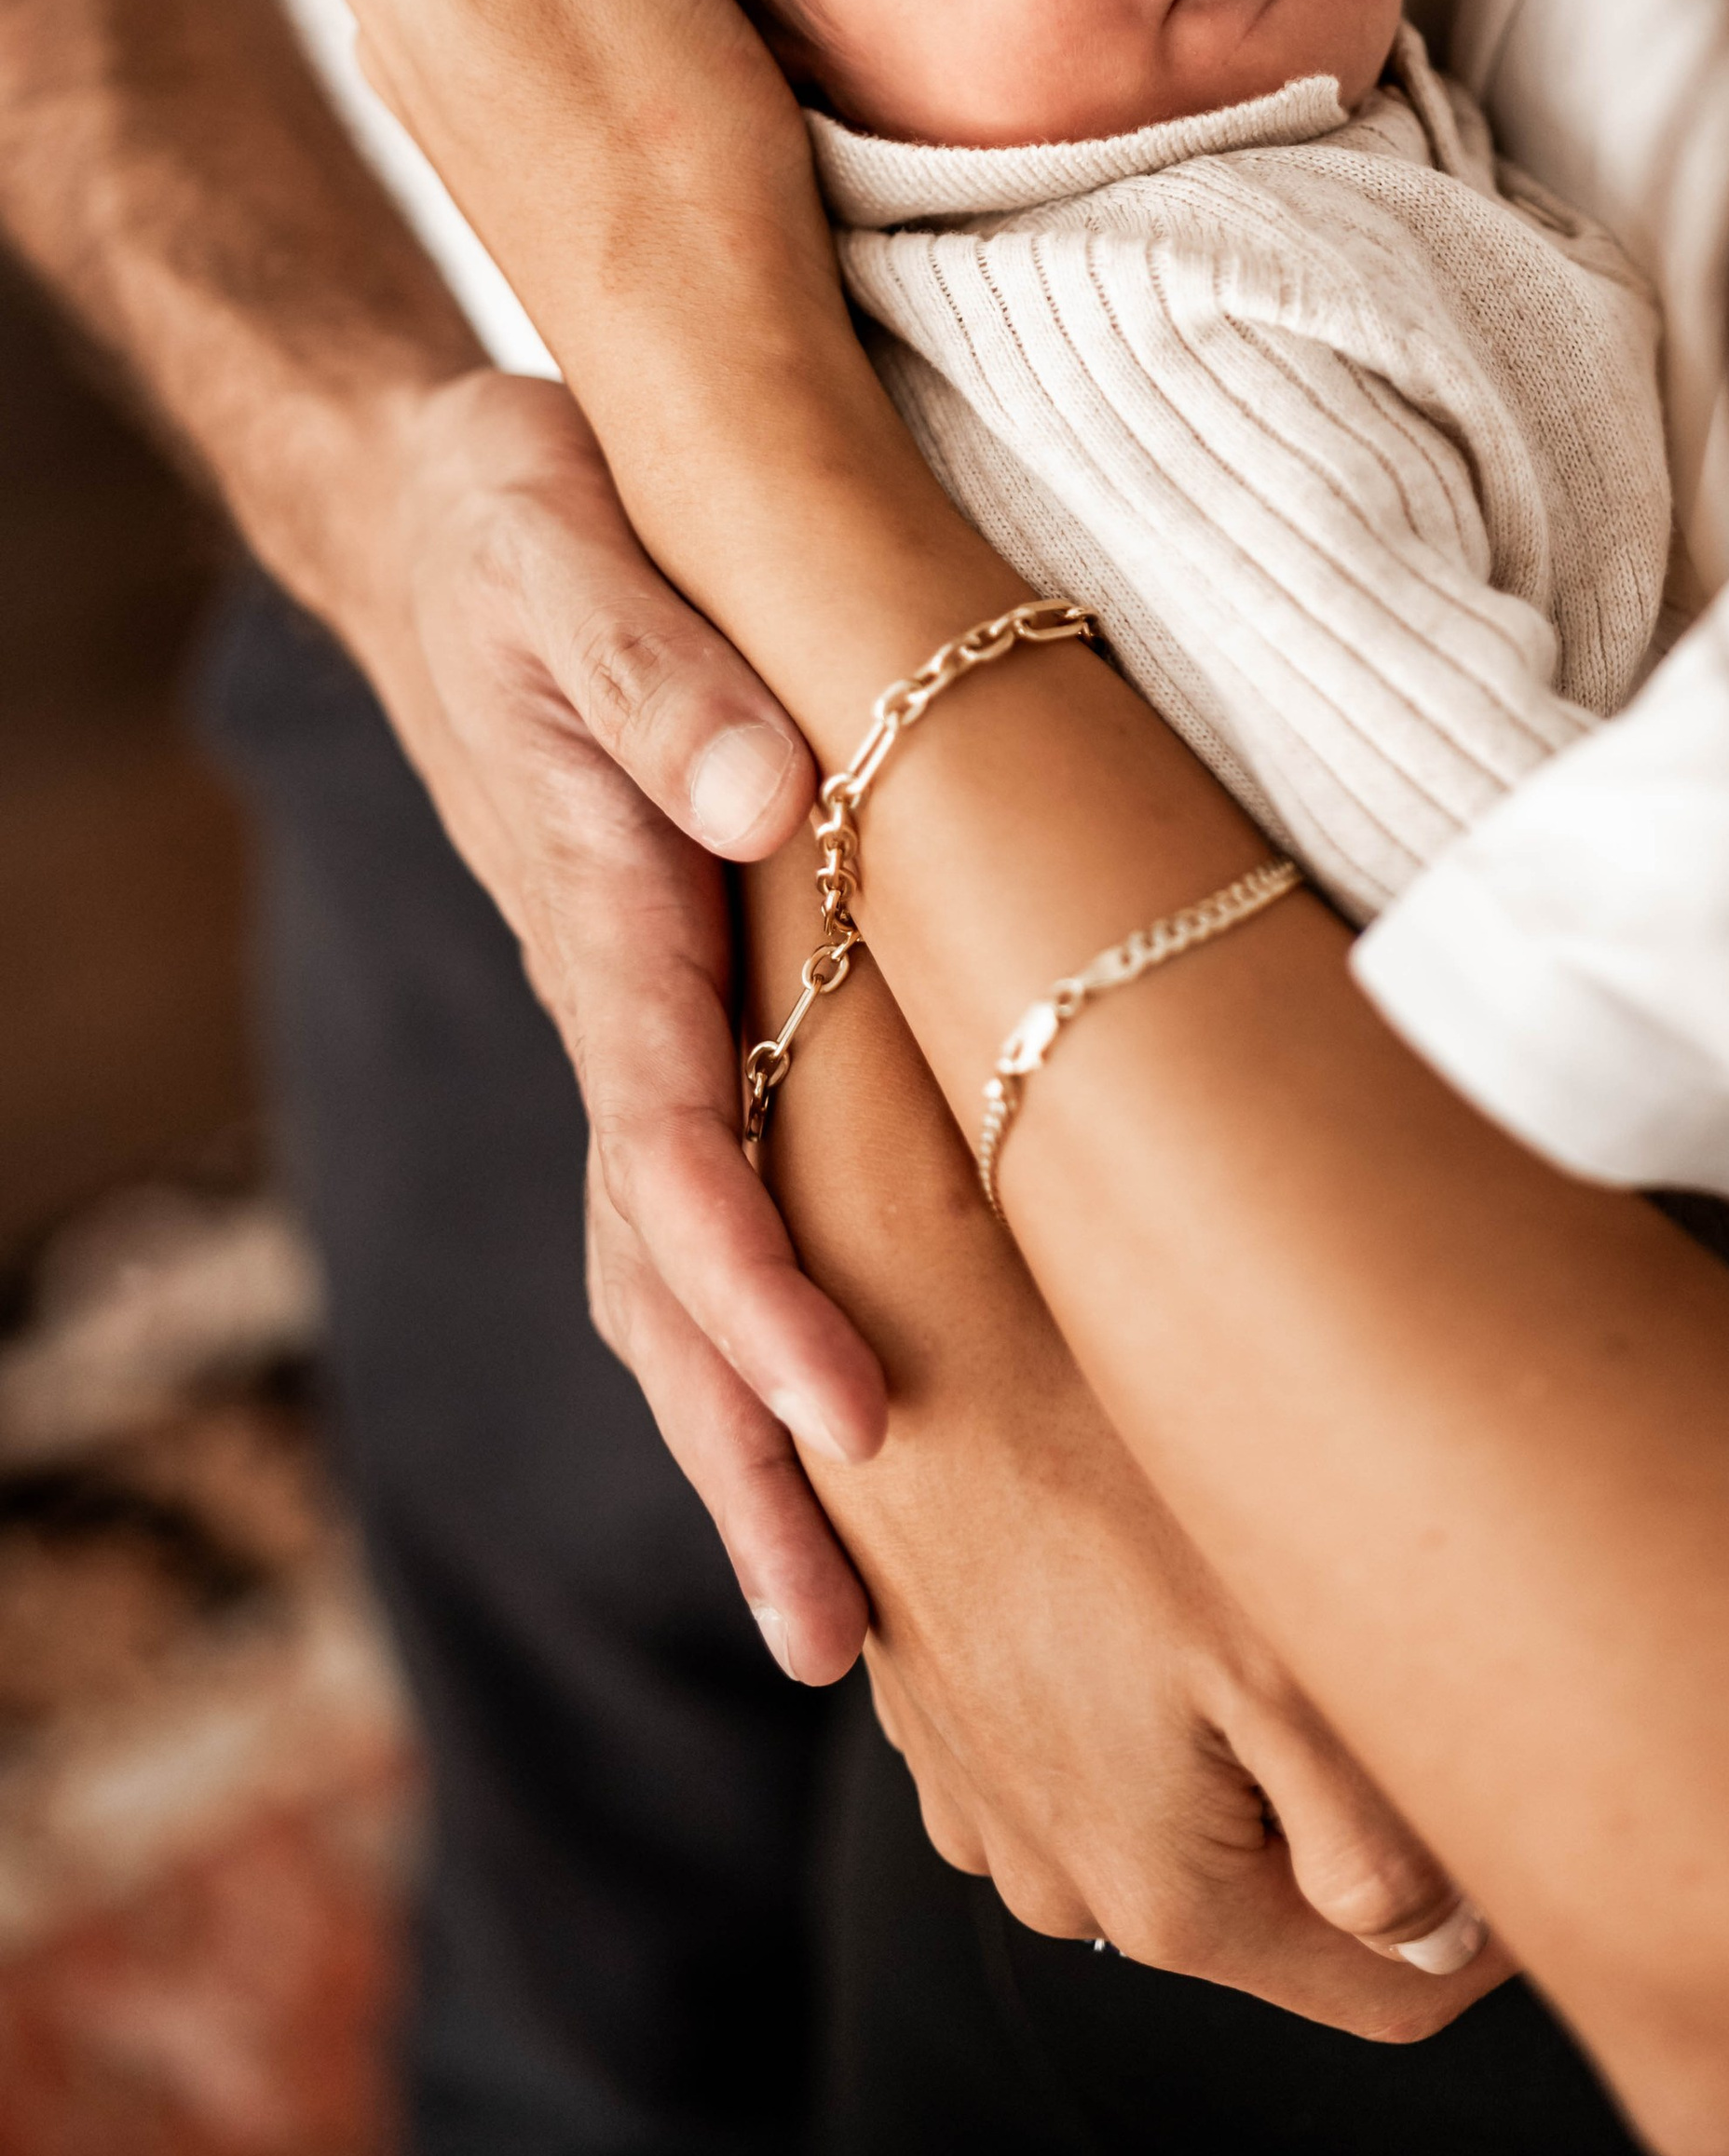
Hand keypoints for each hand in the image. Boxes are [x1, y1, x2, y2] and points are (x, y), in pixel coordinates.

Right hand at [332, 357, 886, 1680]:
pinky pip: (701, 1186)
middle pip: (660, 1266)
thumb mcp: (577, 544)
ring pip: (671, 1258)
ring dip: (742, 1425)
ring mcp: (636, 1010)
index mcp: (601, 909)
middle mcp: (612, 995)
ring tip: (838, 1613)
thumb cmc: (529, 520)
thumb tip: (760, 794)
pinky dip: (747, 1319)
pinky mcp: (671, 991)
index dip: (752, 1286)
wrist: (454, 513)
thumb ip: (658, 667)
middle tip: (837, 1642)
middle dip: (741, 1449)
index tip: (847, 1416)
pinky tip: (824, 1415)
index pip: (669, 1142)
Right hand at [764, 934, 1500, 2036]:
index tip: (1560, 1822)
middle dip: (1378, 1829)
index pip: (1390, 1995)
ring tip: (1308, 1602)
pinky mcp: (939, 1717)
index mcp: (1166, 1902)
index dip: (1501, 1933)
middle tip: (1445, 1678)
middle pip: (1285, 1907)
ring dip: (1257, 1752)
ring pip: (1187, 1817)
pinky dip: (1151, 1693)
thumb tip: (1449, 1945)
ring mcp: (985, 1803)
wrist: (890, 1336)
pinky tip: (1173, 1569)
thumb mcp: (1284, 1657)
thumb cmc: (1095, 1469)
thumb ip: (1381, 1843)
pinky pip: (1091, 1741)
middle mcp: (1061, 1884)